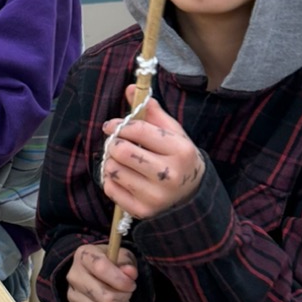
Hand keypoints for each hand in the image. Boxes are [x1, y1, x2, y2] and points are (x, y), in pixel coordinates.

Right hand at [63, 241, 138, 301]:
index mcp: (84, 256)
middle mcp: (74, 277)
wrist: (93, 273)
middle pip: (105, 297)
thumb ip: (127, 262)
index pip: (101, 268)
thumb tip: (130, 273)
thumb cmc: (110, 262)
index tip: (132, 283)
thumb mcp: (120, 255)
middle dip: (124, 296)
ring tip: (123, 300)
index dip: (120, 279)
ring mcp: (73, 298)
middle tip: (128, 291)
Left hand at [103, 100, 204, 218]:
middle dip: (114, 143)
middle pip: (123, 152)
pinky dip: (110, 179)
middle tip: (115, 142)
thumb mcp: (173, 132)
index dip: (121, 124)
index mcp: (180, 150)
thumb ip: (152, 111)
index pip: (140, 130)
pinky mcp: (143, 212)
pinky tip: (121, 176)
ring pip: (114, 170)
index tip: (111, 125)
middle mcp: (169, 175)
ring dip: (110, 161)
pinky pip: (111, 190)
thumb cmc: (178, 157)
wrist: (190, 195)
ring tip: (119, 159)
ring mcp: (155, 196)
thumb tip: (130, 89)